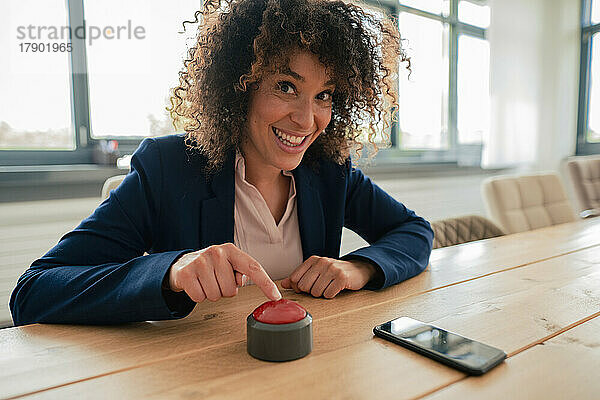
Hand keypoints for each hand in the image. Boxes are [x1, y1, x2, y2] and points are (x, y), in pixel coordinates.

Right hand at [167, 243, 281, 302]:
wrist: (183, 264)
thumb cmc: (211, 266)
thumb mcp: (228, 264)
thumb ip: (241, 271)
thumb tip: (241, 281)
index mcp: (231, 251)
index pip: (253, 268)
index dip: (266, 283)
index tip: (276, 296)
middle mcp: (216, 253)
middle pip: (230, 290)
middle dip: (224, 290)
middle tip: (216, 280)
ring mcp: (200, 262)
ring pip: (215, 295)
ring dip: (211, 293)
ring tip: (206, 281)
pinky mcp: (186, 273)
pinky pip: (199, 298)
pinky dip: (199, 296)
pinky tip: (196, 285)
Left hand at [280, 256, 375, 297]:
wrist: (358, 270)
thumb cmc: (334, 272)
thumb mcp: (316, 271)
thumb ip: (299, 277)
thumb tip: (283, 284)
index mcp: (312, 260)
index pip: (295, 279)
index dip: (299, 288)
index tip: (307, 287)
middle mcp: (321, 262)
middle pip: (304, 287)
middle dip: (311, 292)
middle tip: (320, 287)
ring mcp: (332, 269)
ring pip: (316, 292)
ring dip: (322, 294)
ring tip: (328, 287)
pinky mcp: (341, 278)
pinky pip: (328, 294)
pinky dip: (331, 295)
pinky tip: (335, 289)